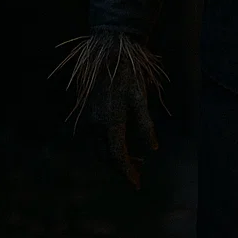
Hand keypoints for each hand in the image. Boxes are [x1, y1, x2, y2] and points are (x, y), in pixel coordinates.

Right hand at [53, 31, 164, 189]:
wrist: (108, 52)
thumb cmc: (128, 74)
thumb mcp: (140, 99)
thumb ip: (145, 126)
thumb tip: (152, 149)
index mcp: (110, 122)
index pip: (118, 156)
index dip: (127, 172)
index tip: (137, 185)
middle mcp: (94, 124)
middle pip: (106, 156)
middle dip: (122, 167)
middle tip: (139, 173)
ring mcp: (87, 119)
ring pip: (99, 148)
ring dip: (114, 157)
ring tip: (135, 159)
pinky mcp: (85, 113)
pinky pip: (94, 138)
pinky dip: (107, 145)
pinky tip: (121, 142)